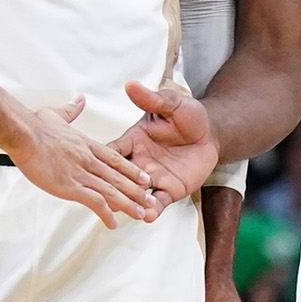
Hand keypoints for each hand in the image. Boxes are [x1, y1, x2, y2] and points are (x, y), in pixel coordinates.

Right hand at [9, 96, 155, 228]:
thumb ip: (71, 109)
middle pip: (118, 177)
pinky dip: (105, 214)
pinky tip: (112, 223)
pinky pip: (94, 202)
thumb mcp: (57, 112)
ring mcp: (81, 173)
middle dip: (136, 190)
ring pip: (112, 191)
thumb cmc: (35, 124)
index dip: (131, 169)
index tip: (143, 177)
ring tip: (140, 215)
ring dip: (128, 204)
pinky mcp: (71, 186)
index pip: (115, 158)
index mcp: (86, 144)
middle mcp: (88, 159)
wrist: (23, 133)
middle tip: (150, 201)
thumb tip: (79, 99)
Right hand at [108, 82, 217, 212]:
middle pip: (120, 177)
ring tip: (128, 210)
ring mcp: (153, 178)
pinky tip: (148, 216)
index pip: (113, 151)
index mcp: (134, 140)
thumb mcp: (171, 104)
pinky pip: (159, 202)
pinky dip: (153, 210)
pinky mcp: (170, 189)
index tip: (89, 166)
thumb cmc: (188, 115)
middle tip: (105, 196)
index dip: (102, 159)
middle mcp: (139, 161)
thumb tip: (131, 85)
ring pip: (137, 193)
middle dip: (113, 186)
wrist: (211, 134)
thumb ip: (151, 100)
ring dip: (131, 202)